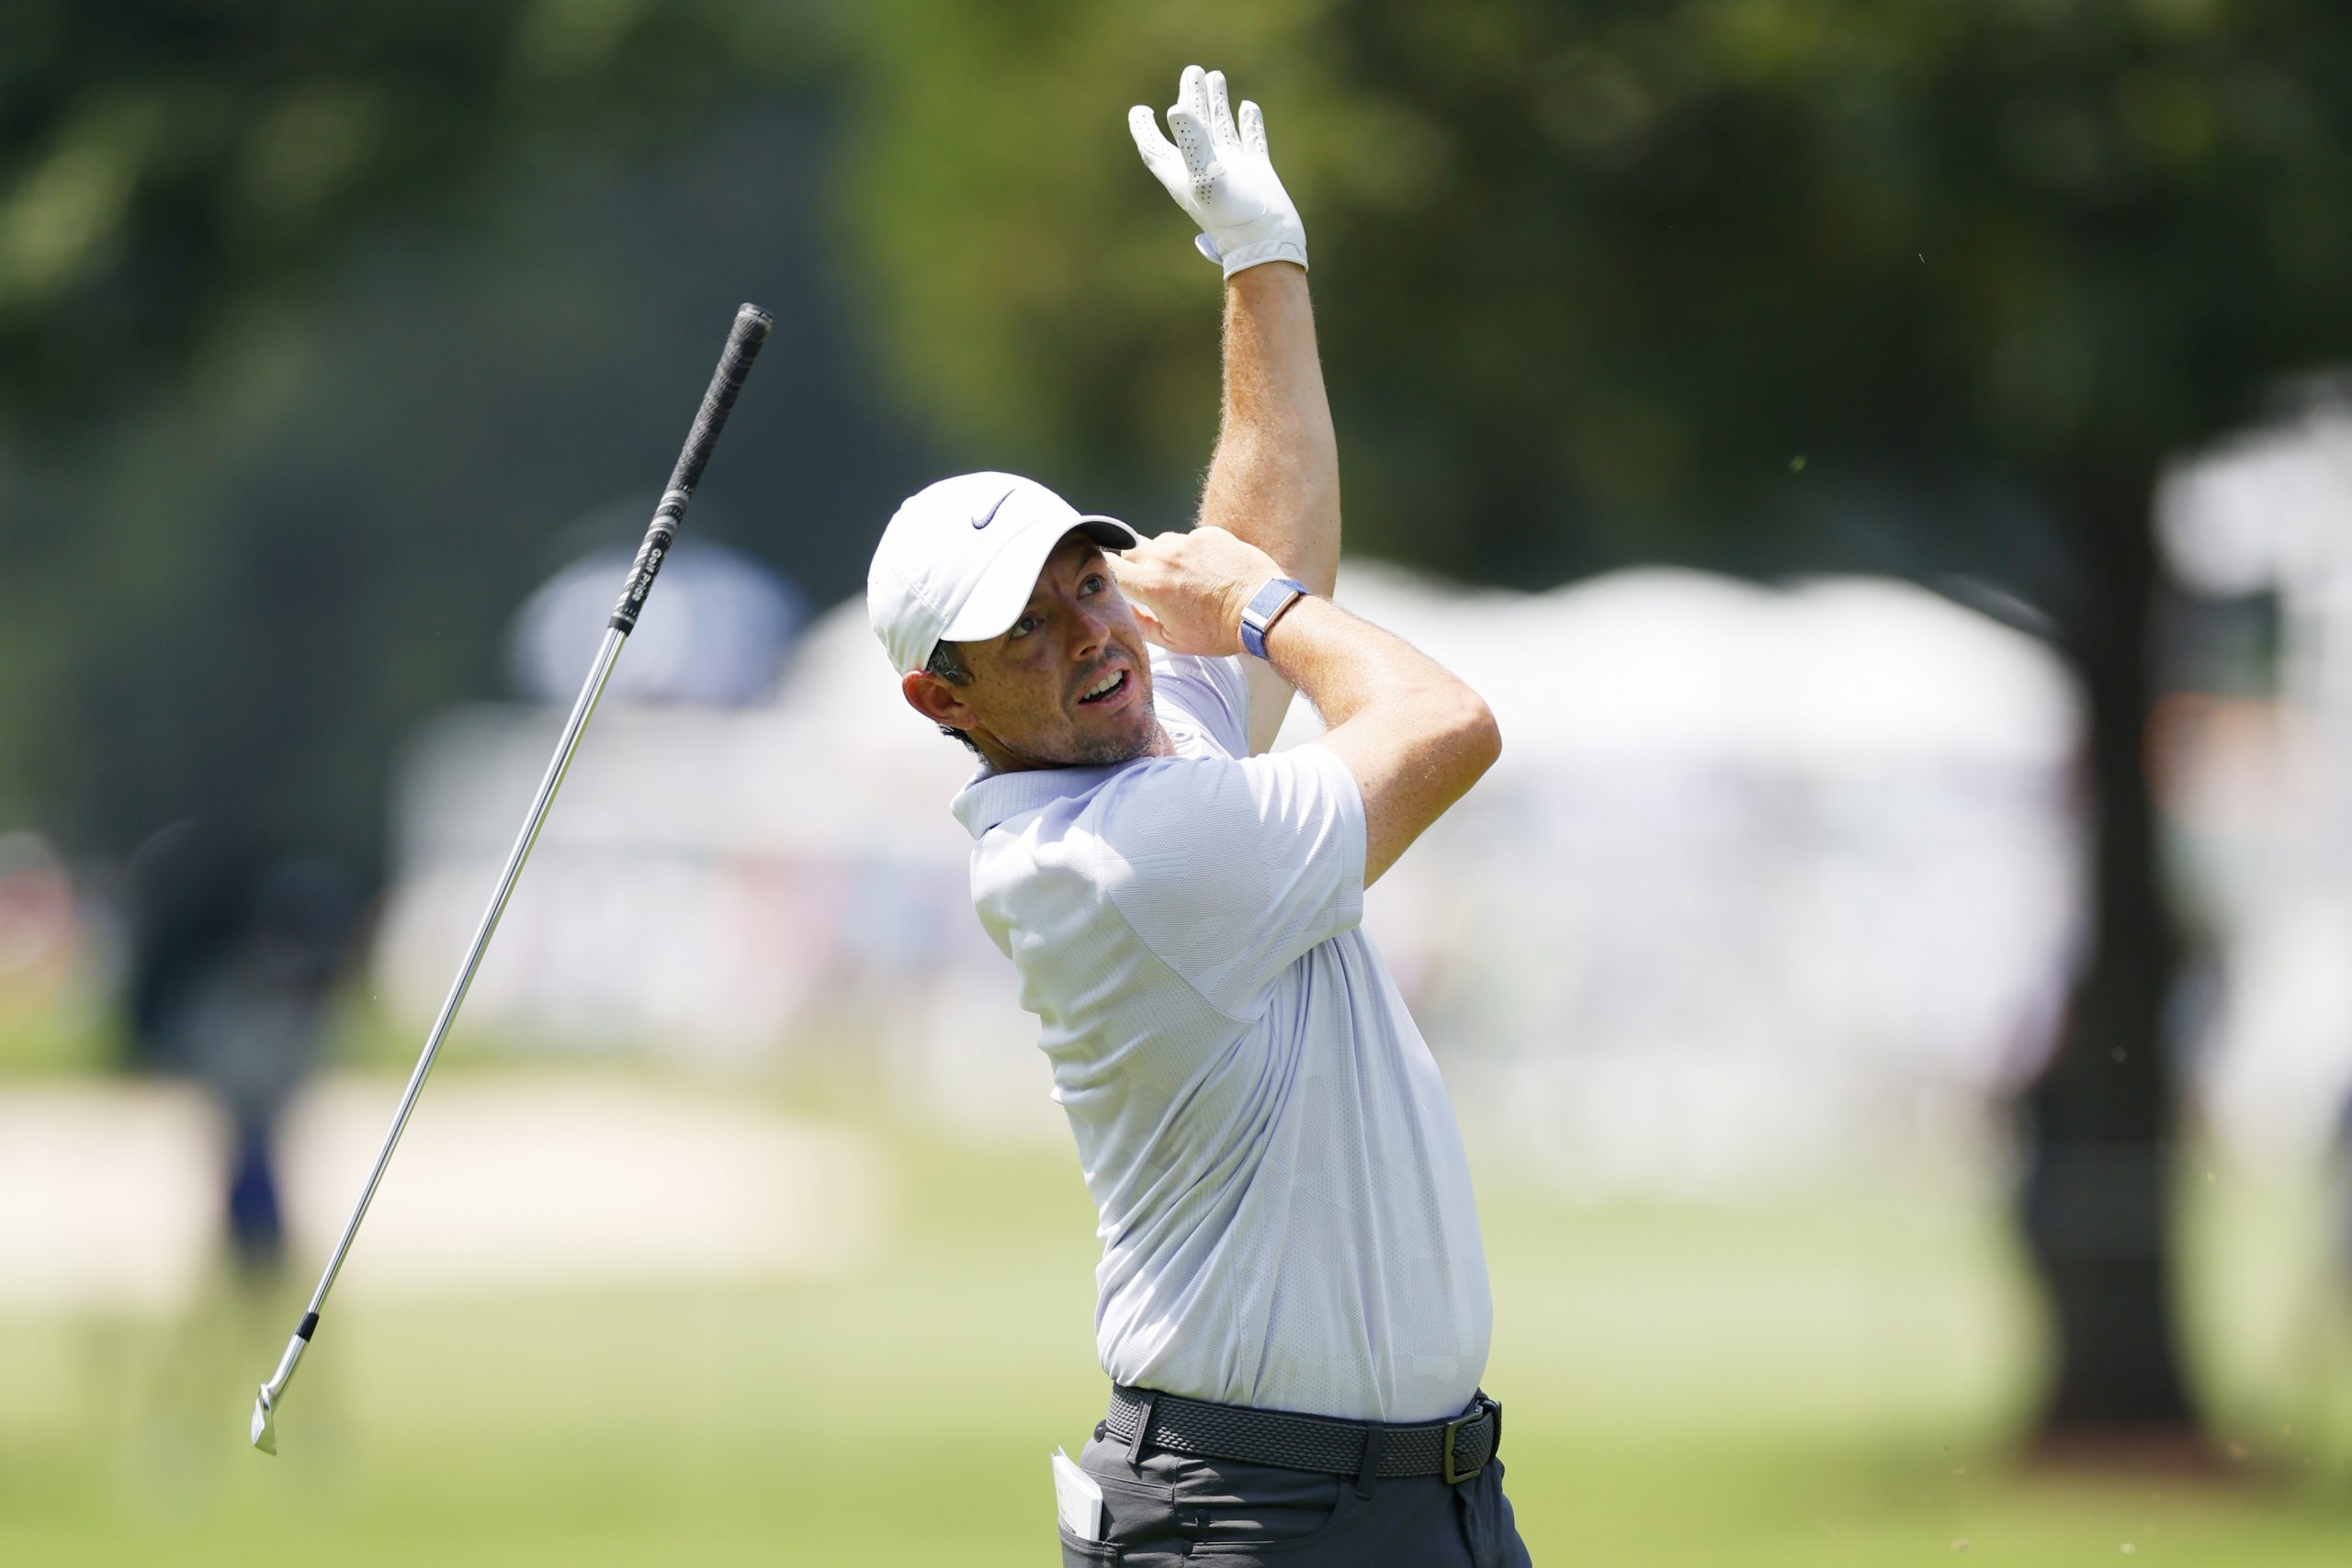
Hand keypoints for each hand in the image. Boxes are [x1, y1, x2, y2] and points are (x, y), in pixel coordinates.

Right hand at [1111, 526, 1286, 656]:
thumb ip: (1143, 625)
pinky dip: (1192, 552)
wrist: (1261, 610)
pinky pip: (1189, 539)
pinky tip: (1208, 570)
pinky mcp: (1209, 534)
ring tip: (1185, 578)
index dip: (1110, 574)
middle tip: (1154, 583)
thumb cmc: (1219, 630)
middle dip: (1136, 565)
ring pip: (1160, 542)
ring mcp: (1187, 542)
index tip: (1119, 581)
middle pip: (1131, 550)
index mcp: (1150, 584)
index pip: (1110, 566)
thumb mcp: (1175, 641)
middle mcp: (1164, 557)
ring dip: (1164, 557)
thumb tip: (1130, 610)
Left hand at [1129, 65, 1307, 276]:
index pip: (1155, 146)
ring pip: (1220, 128)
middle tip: (1192, 71)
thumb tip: (1175, 107)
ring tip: (1215, 76)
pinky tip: (1248, 107)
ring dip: (1217, 103)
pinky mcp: (1256, 171)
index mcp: (1182, 172)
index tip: (1140, 110)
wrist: (1267, 242)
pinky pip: (1251, 140)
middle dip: (1189, 98)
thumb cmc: (1231, 216)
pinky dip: (1249, 123)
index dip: (1144, 129)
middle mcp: (1203, 168)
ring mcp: (1232, 169)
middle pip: (1191, 126)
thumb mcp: (1206, 176)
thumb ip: (1192, 141)